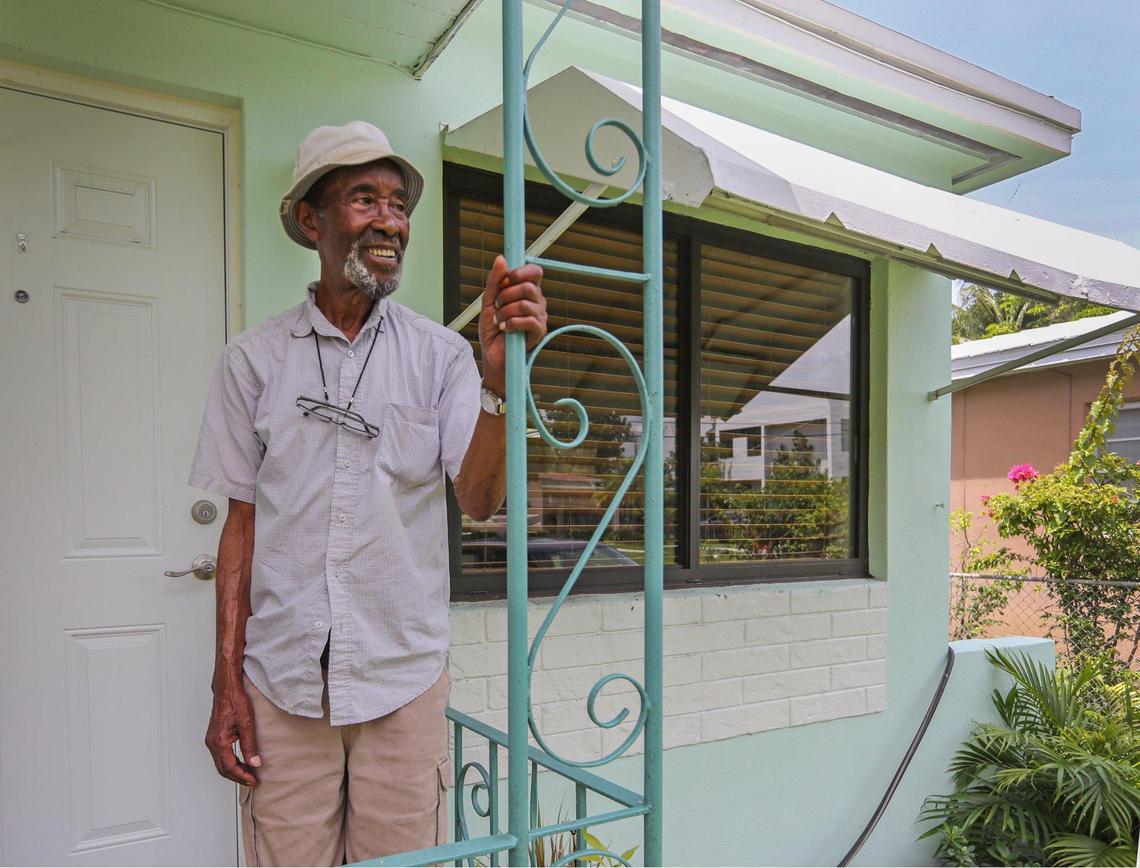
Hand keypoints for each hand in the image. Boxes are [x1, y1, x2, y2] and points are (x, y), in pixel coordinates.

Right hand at [205, 678, 260, 786]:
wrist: (227, 687)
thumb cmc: (236, 701)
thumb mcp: (247, 724)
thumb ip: (250, 745)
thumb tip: (255, 763)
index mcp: (219, 741)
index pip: (230, 767)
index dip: (242, 776)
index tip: (254, 781)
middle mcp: (212, 742)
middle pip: (223, 768)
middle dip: (238, 777)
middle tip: (253, 781)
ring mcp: (212, 739)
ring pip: (221, 763)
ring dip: (234, 771)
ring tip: (249, 774)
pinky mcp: (215, 736)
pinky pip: (221, 755)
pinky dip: (230, 763)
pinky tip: (241, 762)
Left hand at [478, 255, 546, 394]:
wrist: (492, 355)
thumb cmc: (492, 330)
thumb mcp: (488, 302)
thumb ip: (494, 281)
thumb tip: (501, 258)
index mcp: (528, 291)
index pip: (535, 272)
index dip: (521, 272)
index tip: (506, 280)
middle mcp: (537, 302)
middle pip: (528, 286)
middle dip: (506, 295)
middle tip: (497, 306)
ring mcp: (540, 317)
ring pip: (525, 303)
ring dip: (505, 312)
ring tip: (498, 321)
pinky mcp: (539, 332)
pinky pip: (528, 320)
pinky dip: (511, 323)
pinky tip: (505, 329)